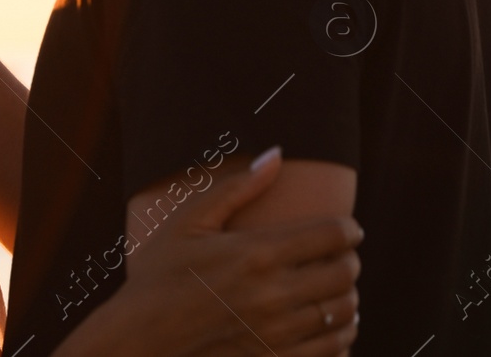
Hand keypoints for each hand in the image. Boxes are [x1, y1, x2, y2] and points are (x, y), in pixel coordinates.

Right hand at [69, 148, 360, 356]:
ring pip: (343, 313)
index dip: (350, 228)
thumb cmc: (160, 274)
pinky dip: (340, 335)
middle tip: (341, 256)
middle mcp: (272, 294)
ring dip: (347, 297)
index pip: (332, 235)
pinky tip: (328, 324)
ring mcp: (275, 333)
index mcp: (256, 253)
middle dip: (350, 260)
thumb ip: (237, 188)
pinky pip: (331, 350)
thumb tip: (276, 154)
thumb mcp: (189, 222)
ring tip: (335, 289)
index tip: (348, 228)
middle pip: (345, 273)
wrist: (140, 338)